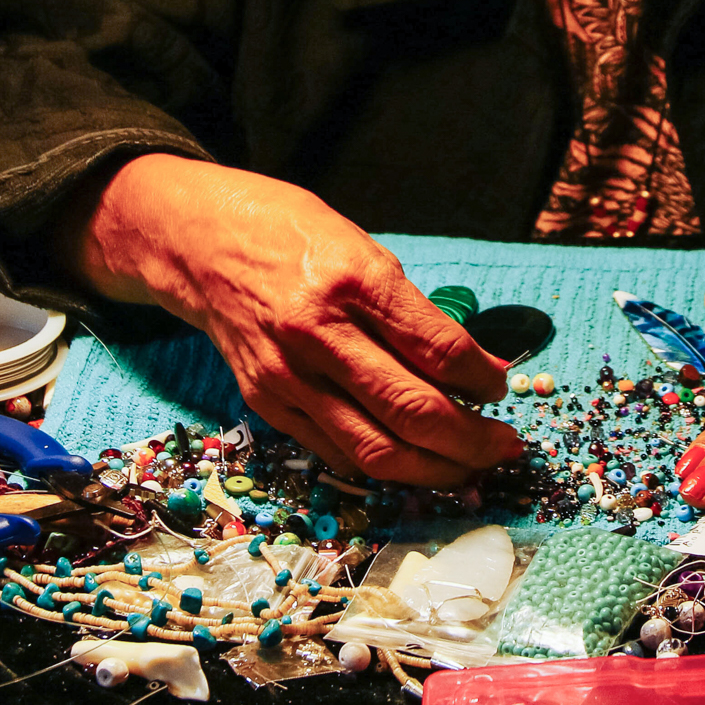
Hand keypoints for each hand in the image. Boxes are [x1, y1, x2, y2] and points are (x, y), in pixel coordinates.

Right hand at [61, 155, 518, 486]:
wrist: (199, 244)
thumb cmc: (290, 235)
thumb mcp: (362, 246)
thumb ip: (413, 310)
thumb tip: (474, 366)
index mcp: (353, 281)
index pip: (438, 349)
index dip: (483, 379)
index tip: (503, 387)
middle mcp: (319, 334)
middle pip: (412, 410)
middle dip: (472, 440)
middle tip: (505, 447)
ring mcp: (288, 376)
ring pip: (376, 450)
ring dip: (434, 469)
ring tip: (469, 469)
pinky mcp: (267, 403)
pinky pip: (336, 452)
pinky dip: (383, 466)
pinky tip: (414, 463)